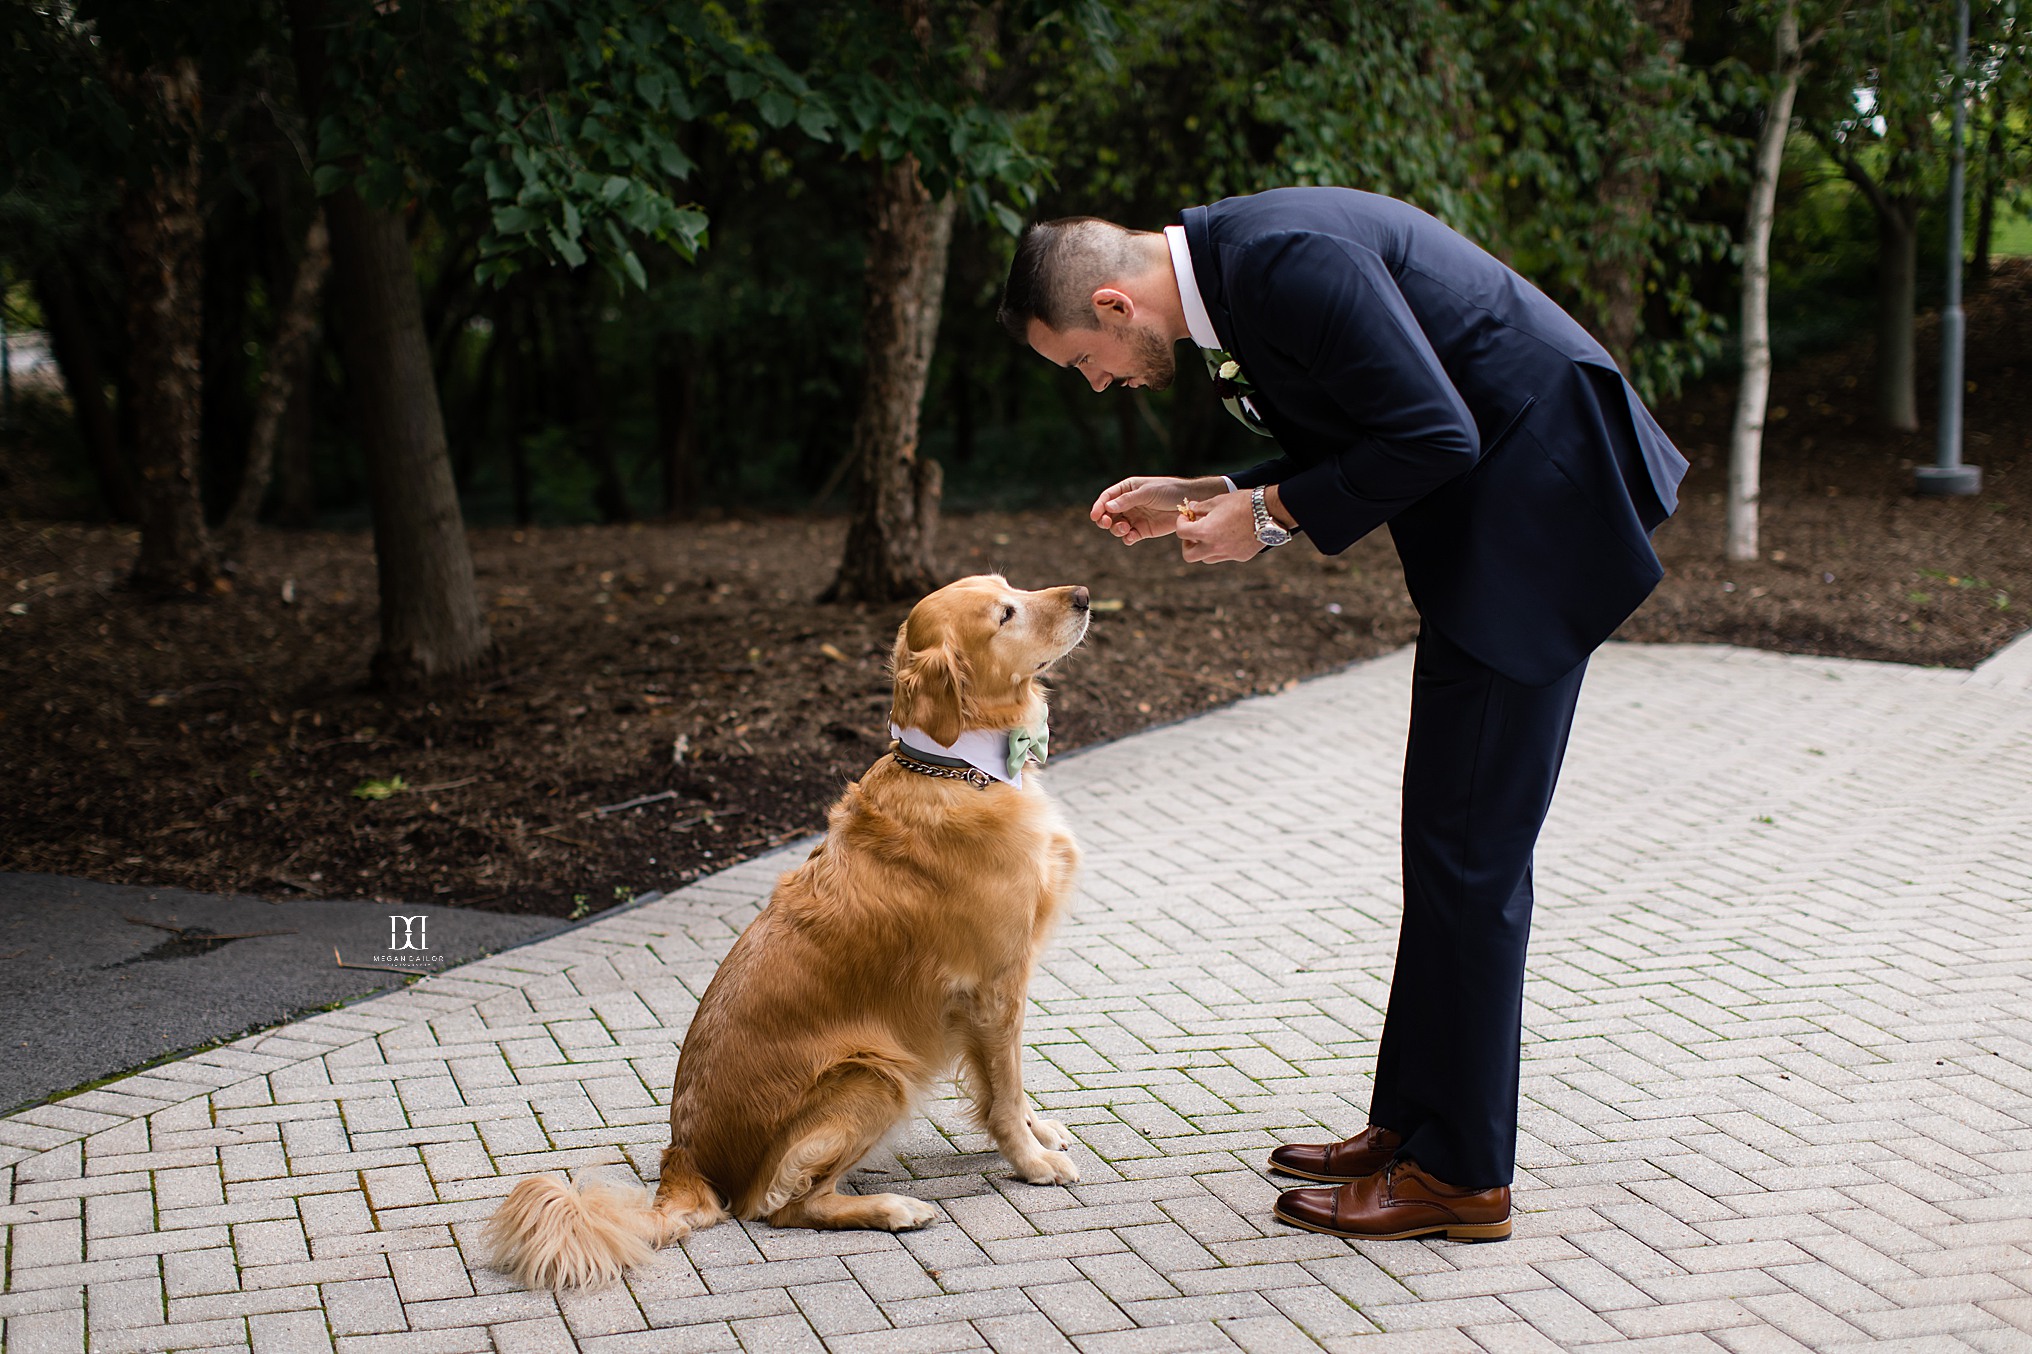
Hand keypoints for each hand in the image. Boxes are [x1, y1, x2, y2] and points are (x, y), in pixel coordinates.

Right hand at [1090, 475, 1229, 544]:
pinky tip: (1131, 536)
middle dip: (1103, 520)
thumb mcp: (1147, 492)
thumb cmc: (1168, 491)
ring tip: (1125, 528)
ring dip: (1116, 529)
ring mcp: (1134, 518)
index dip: (1098, 506)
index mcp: (1127, 490)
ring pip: (1116, 527)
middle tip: (1105, 523)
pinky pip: (1129, 537)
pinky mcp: (1142, 530)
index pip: (1107, 498)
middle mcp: (1128, 504)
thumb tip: (1108, 507)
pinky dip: (1127, 538)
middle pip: (1107, 514)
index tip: (1095, 516)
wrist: (1188, 503)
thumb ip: (1128, 500)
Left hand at [1176, 489, 1263, 563]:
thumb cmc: (1242, 502)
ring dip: (1204, 548)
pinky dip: (1222, 548)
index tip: (1187, 517)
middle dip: (1187, 544)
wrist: (1269, 512)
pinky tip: (1230, 535)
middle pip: (1189, 556)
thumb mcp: (1218, 500)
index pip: (1181, 532)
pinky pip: (1225, 556)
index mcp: (1206, 531)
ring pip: (1207, 558)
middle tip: (1193, 533)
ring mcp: (1228, 554)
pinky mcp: (1240, 557)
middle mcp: (1215, 547)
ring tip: (1211, 534)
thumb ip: (1201, 507)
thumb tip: (1191, 508)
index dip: (1181, 522)